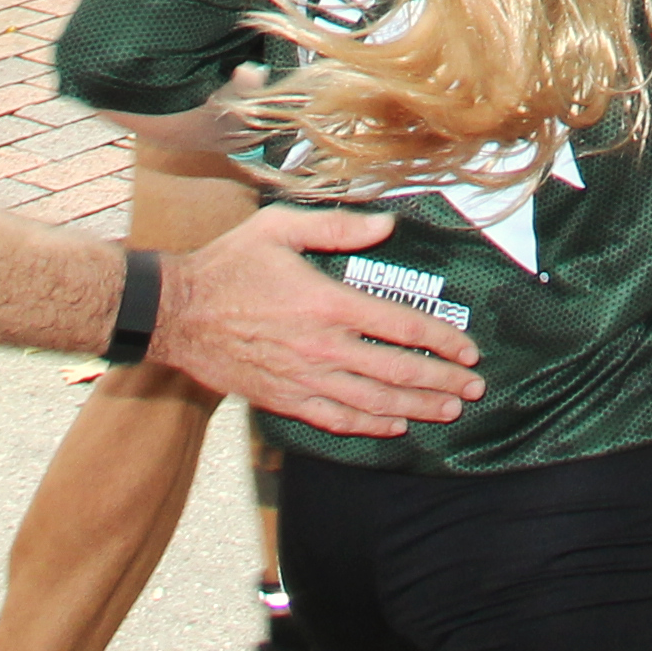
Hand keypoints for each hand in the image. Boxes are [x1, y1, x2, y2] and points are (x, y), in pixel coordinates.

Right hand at [143, 205, 484, 435]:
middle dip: (441, 382)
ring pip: (372, 403)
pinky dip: (368, 427)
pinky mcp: (283, 399)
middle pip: (397, 372)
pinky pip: (335, 420)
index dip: (441, 340)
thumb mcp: (279, 227)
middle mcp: (322, 346)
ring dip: (415, 409)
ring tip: (448, 413)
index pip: (401, 326)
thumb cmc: (229, 265)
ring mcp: (303, 378)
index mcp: (328, 302)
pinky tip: (392, 427)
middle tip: (473, 390)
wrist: (177, 312)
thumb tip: (387, 225)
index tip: (469, 350)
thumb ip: (338, 225)